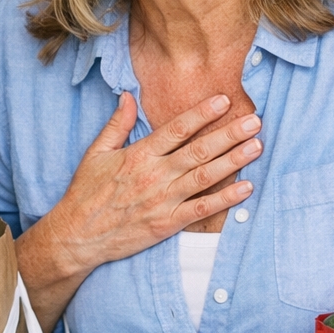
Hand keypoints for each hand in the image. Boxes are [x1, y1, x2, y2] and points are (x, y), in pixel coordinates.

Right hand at [46, 92, 261, 275]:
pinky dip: (225, 199)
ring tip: (256, 146)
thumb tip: (127, 95)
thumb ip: (117, 124)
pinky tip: (246, 188)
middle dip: (229, 134)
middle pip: (199, 150)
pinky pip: (202, 209)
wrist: (76, 236)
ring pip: (205, 176)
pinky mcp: (167, 223)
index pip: (176, 129)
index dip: (202, 113)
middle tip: (255, 120)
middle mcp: (154, 175)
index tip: (224, 100)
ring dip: (234, 160)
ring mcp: (163, 200)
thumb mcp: (96, 153)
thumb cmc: (86, 194)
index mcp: (139, 154)